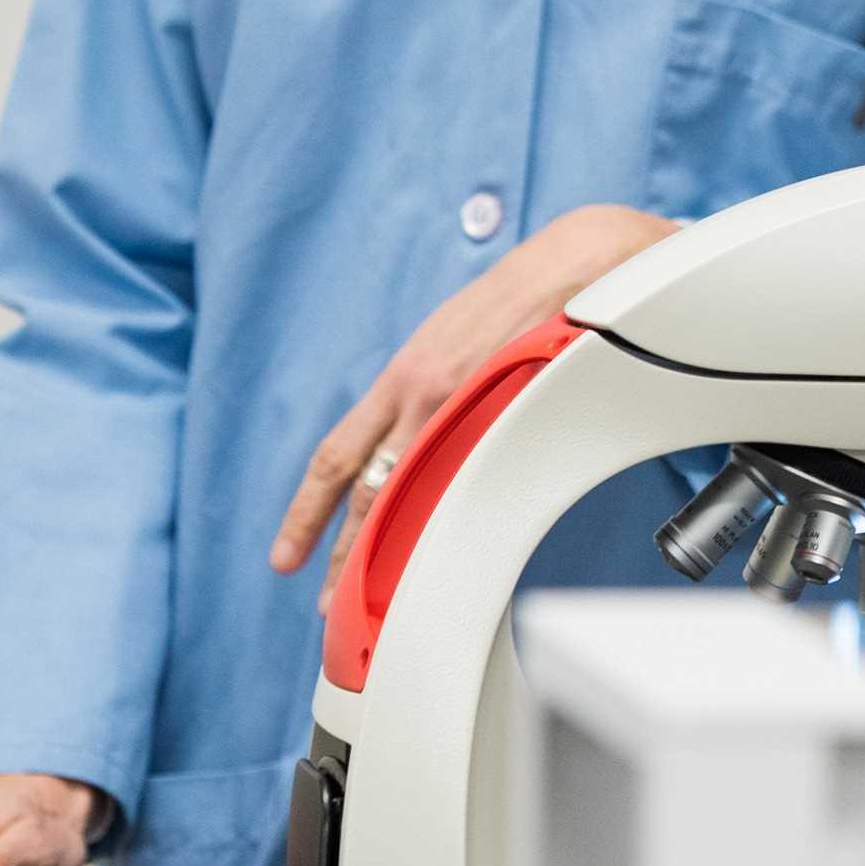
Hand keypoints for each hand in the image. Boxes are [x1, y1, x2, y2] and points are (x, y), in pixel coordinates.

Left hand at [270, 203, 685, 591]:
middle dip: (340, 555)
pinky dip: (444, 528)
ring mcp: (464, 408)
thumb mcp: (459, 339)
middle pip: (366, 491)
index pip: (339, 454)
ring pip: (409, 496)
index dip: (308, 510)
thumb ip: (437, 389)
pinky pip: (465, 485)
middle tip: (325, 604)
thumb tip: (426, 430)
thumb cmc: (524, 297)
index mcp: (406, 377)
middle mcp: (421, 395)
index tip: (287, 554)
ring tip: (371, 600)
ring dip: (385, 552)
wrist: (577, 261)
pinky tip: (439, 558)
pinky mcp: (507, 414)